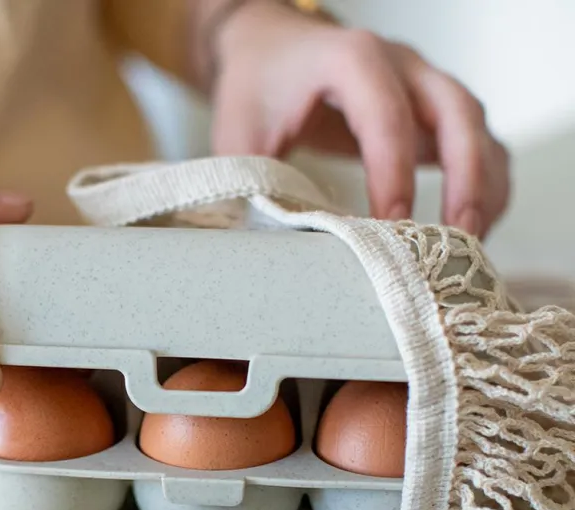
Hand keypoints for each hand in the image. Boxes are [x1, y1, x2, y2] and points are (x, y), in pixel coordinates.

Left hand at [211, 3, 509, 237]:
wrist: (274, 50)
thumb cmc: (257, 87)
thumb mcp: (238, 133)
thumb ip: (252, 183)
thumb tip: (265, 245)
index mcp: (349, 60)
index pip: (385, 115)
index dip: (393, 172)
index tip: (392, 223)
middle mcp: (399, 64)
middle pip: (456, 112)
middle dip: (466, 178)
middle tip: (459, 237)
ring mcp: (422, 84)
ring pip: (476, 126)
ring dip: (484, 183)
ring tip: (472, 242)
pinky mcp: (430, 109)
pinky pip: (476, 139)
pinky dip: (485, 180)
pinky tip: (474, 223)